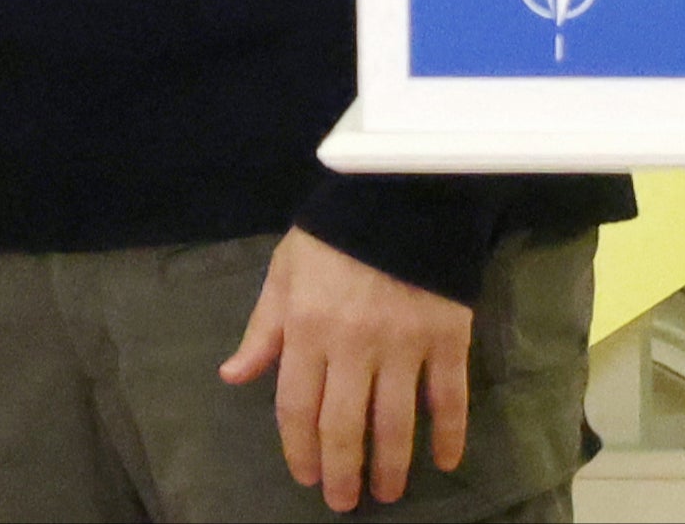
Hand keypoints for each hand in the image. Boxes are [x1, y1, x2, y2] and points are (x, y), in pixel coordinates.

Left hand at [218, 230, 470, 510]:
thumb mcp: (284, 272)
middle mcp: (354, 344)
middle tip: (343, 502)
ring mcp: (405, 344)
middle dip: (342, 471)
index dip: (298, 448)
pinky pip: (450, 399)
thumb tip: (234, 377)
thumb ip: (263, 329)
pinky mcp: (448, 339)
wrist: (400, 192)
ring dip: (391, 466)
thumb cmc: (332, 234)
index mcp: (308, 327)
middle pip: (345, 425)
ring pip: (397, 423)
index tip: (305, 477)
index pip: (297, 405)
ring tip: (387, 492)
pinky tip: (446, 463)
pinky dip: (450, 435)